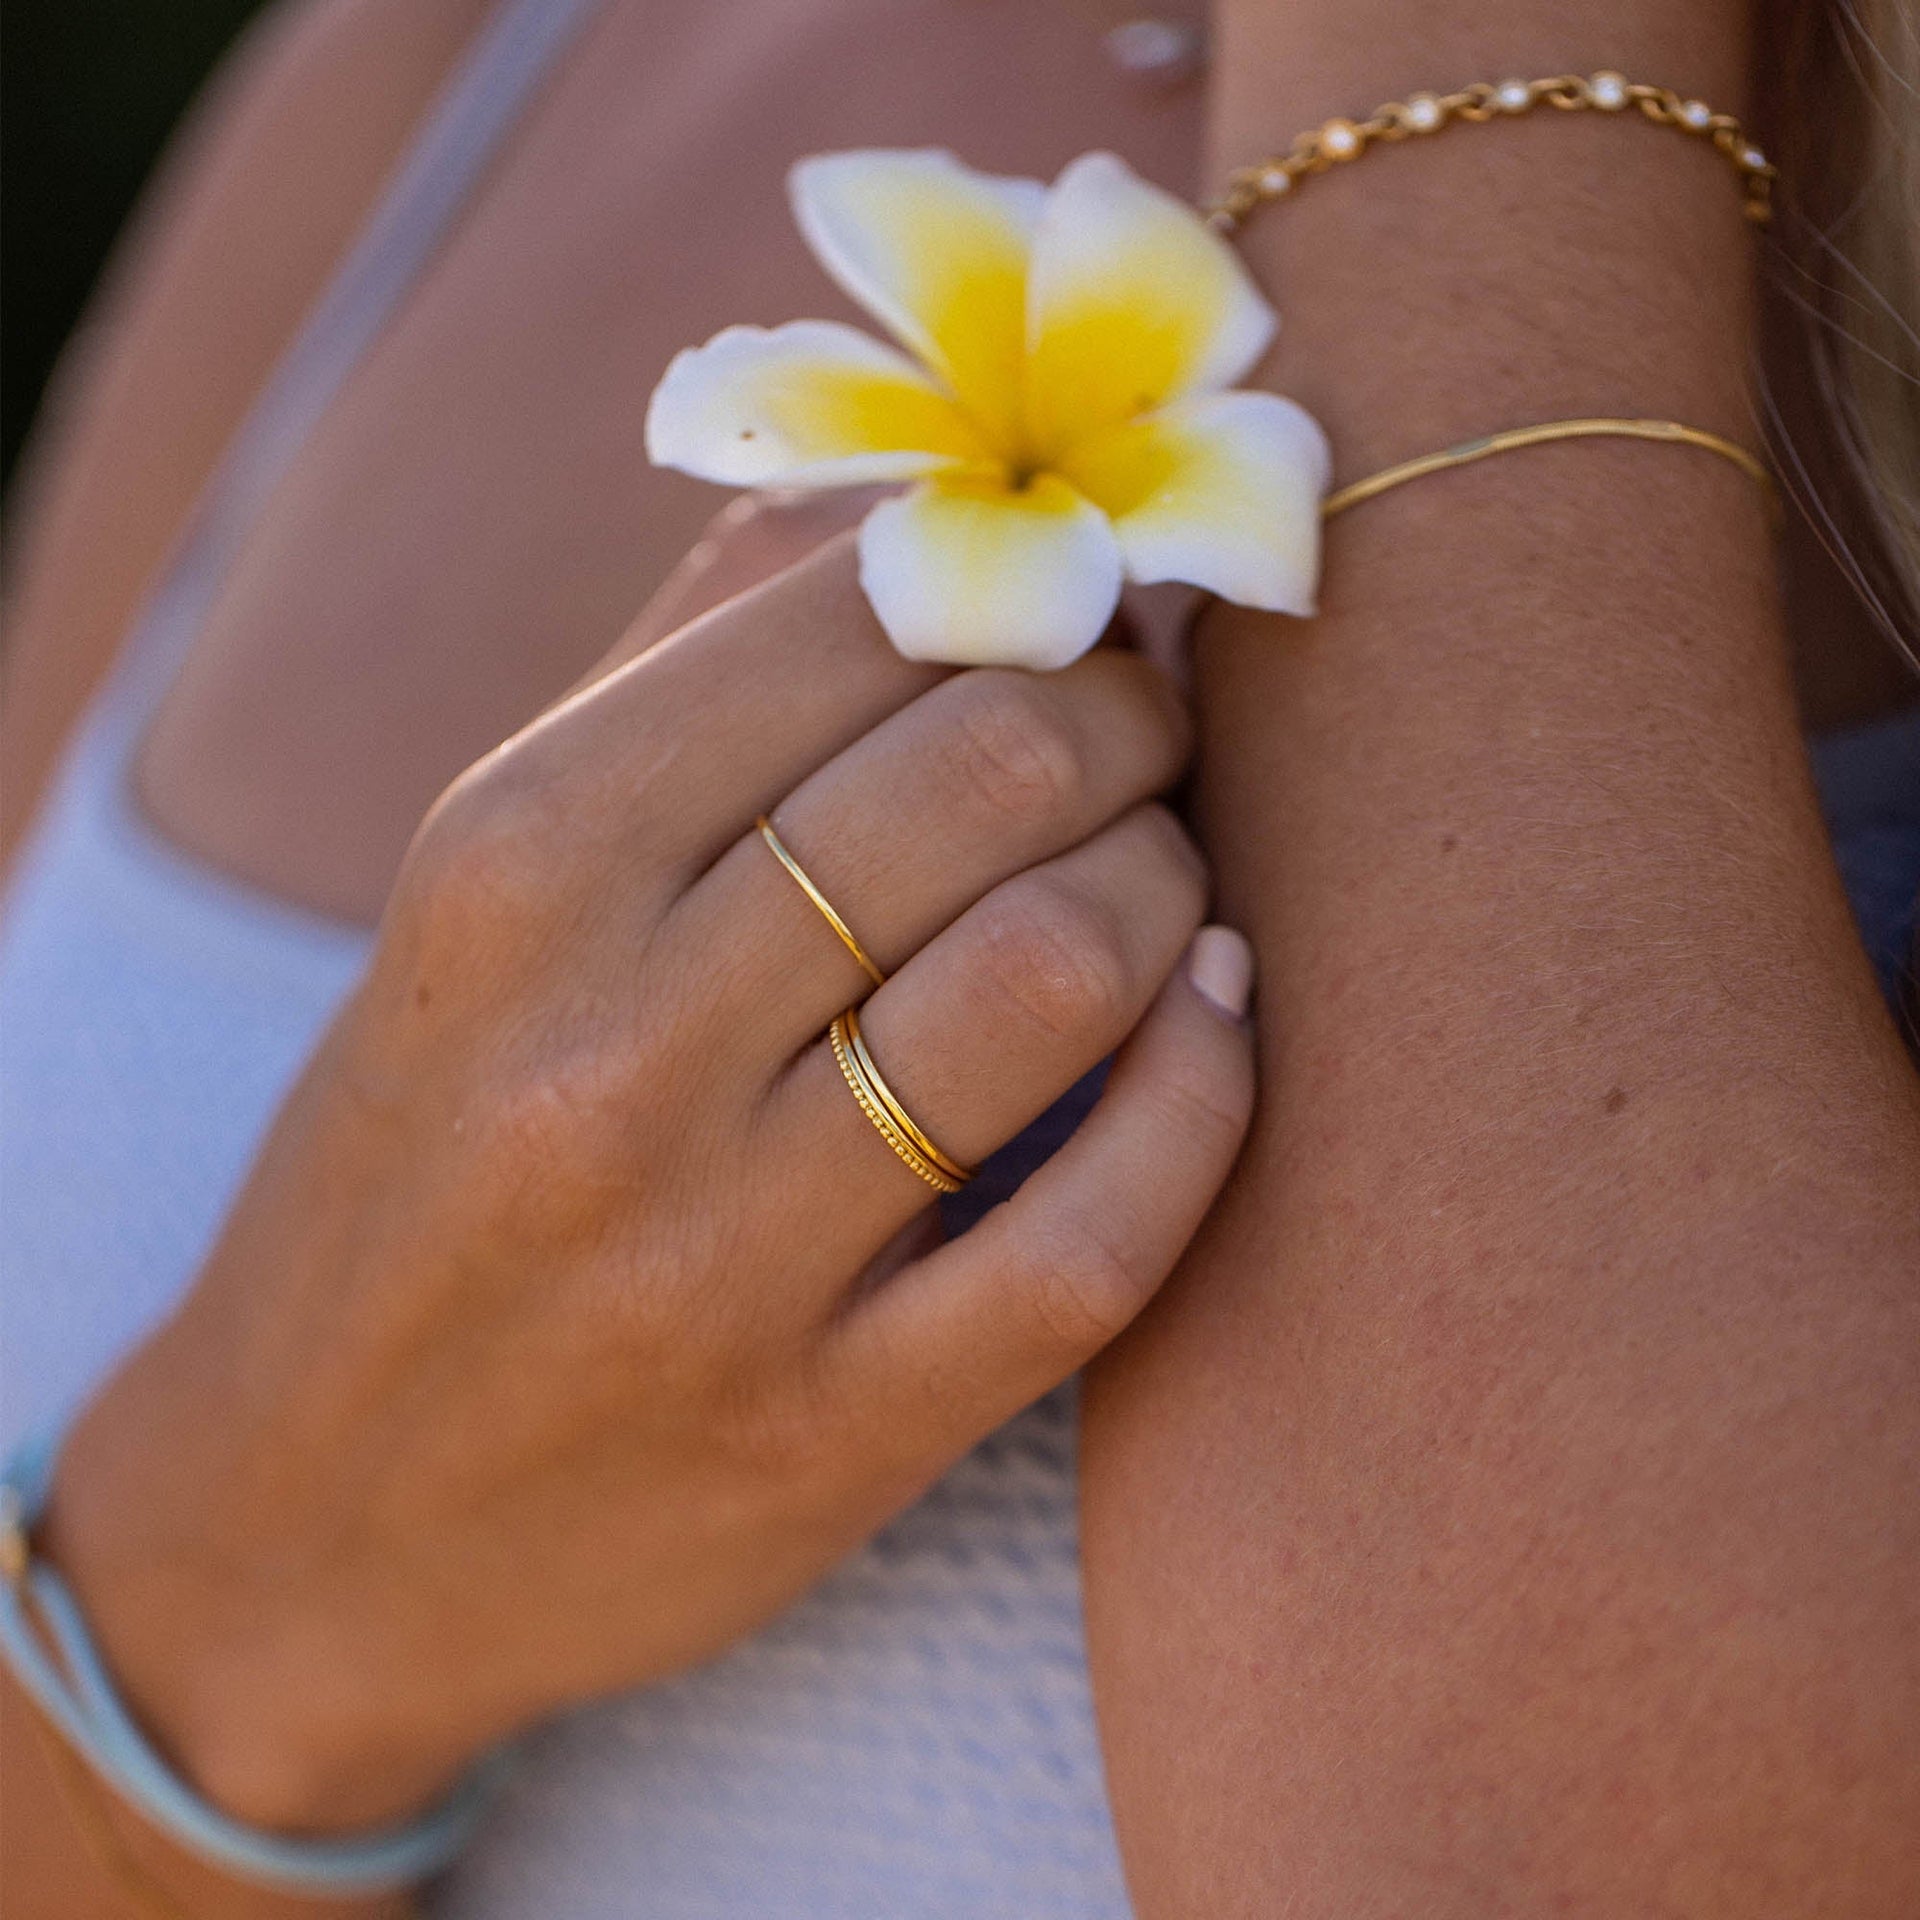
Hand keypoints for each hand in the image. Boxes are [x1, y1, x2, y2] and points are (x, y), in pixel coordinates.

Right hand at [42, 532, 1255, 1836]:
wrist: (299, 1528)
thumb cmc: (412, 1170)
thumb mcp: (475, 911)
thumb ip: (667, 692)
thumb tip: (888, 514)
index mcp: (513, 867)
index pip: (852, 633)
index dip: (1029, 588)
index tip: (1092, 600)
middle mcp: (610, 1047)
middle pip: (986, 780)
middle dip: (1128, 716)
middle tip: (1153, 726)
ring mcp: (720, 1256)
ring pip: (1058, 970)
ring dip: (1172, 884)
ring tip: (1169, 875)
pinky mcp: (830, 1430)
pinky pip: (1096, 1235)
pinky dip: (1205, 1100)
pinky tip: (1213, 1026)